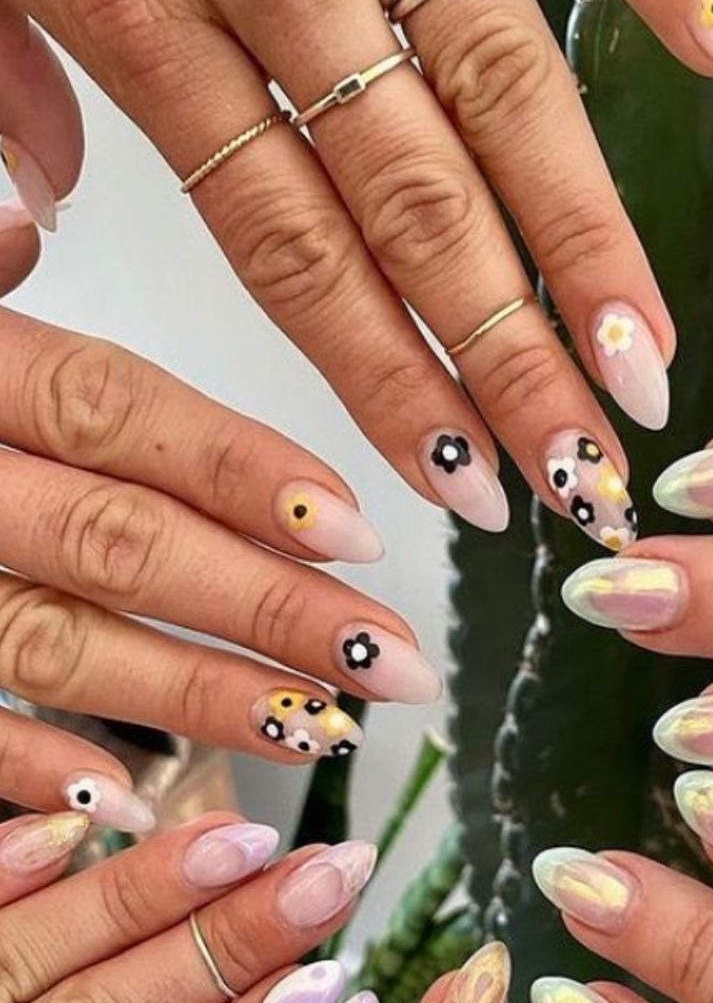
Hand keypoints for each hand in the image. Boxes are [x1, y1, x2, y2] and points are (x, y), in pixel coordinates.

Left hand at [0, 0, 712, 547]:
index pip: (293, 250)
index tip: (462, 481)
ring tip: (646, 358)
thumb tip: (45, 215)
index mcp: (136, 9)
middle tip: (582, 471)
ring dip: (583, 235)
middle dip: (509, 357)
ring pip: (494, 89)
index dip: (388, 378)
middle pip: (415, 209)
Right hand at [0, 0, 441, 791]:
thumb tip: (28, 205)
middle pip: (117, 541)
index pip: (115, 411)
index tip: (357, 530)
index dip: (240, 471)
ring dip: (193, 696)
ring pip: (56, 640)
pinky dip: (31, 763)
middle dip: (266, 609)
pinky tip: (133, 796)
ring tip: (314, 729)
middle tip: (386, 660)